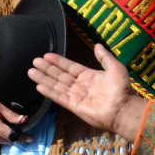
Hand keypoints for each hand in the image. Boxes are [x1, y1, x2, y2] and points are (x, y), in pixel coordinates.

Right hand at [0, 84, 30, 145]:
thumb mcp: (0, 104)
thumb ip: (12, 115)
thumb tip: (26, 121)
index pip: (9, 135)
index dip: (21, 137)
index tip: (31, 138)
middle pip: (8, 140)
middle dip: (16, 135)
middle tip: (21, 126)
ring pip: (4, 141)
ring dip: (10, 136)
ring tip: (10, 124)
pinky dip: (4, 136)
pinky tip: (4, 127)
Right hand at [29, 44, 145, 141]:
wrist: (123, 109)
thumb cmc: (121, 89)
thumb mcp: (115, 68)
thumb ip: (105, 57)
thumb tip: (97, 45)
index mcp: (90, 76)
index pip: (70, 67)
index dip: (59, 61)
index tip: (47, 55)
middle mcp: (81, 86)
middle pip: (60, 75)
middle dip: (47, 68)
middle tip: (35, 60)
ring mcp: (77, 96)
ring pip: (57, 85)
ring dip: (44, 78)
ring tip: (31, 71)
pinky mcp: (74, 106)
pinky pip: (59, 97)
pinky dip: (49, 91)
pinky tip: (38, 86)